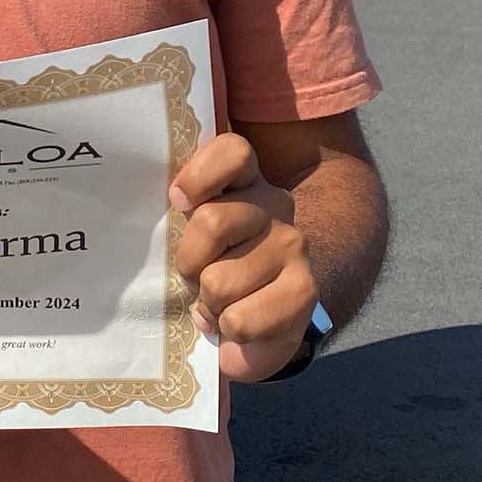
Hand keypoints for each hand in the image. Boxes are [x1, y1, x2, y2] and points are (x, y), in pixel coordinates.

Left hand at [170, 131, 315, 382]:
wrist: (262, 319)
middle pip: (211, 221)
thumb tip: (178, 198)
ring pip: (219, 279)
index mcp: (244, 179)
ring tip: (219, 303)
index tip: (179, 201)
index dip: (199, 175)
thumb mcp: (194, 231)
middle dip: (189, 263)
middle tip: (196, 277)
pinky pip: (240, 318)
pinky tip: (235, 324)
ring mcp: (293, 245)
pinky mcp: (304, 290)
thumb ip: (186, 209)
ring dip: (209, 303)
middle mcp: (274, 204)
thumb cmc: (215, 265)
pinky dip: (228, 330)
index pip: (233, 151)